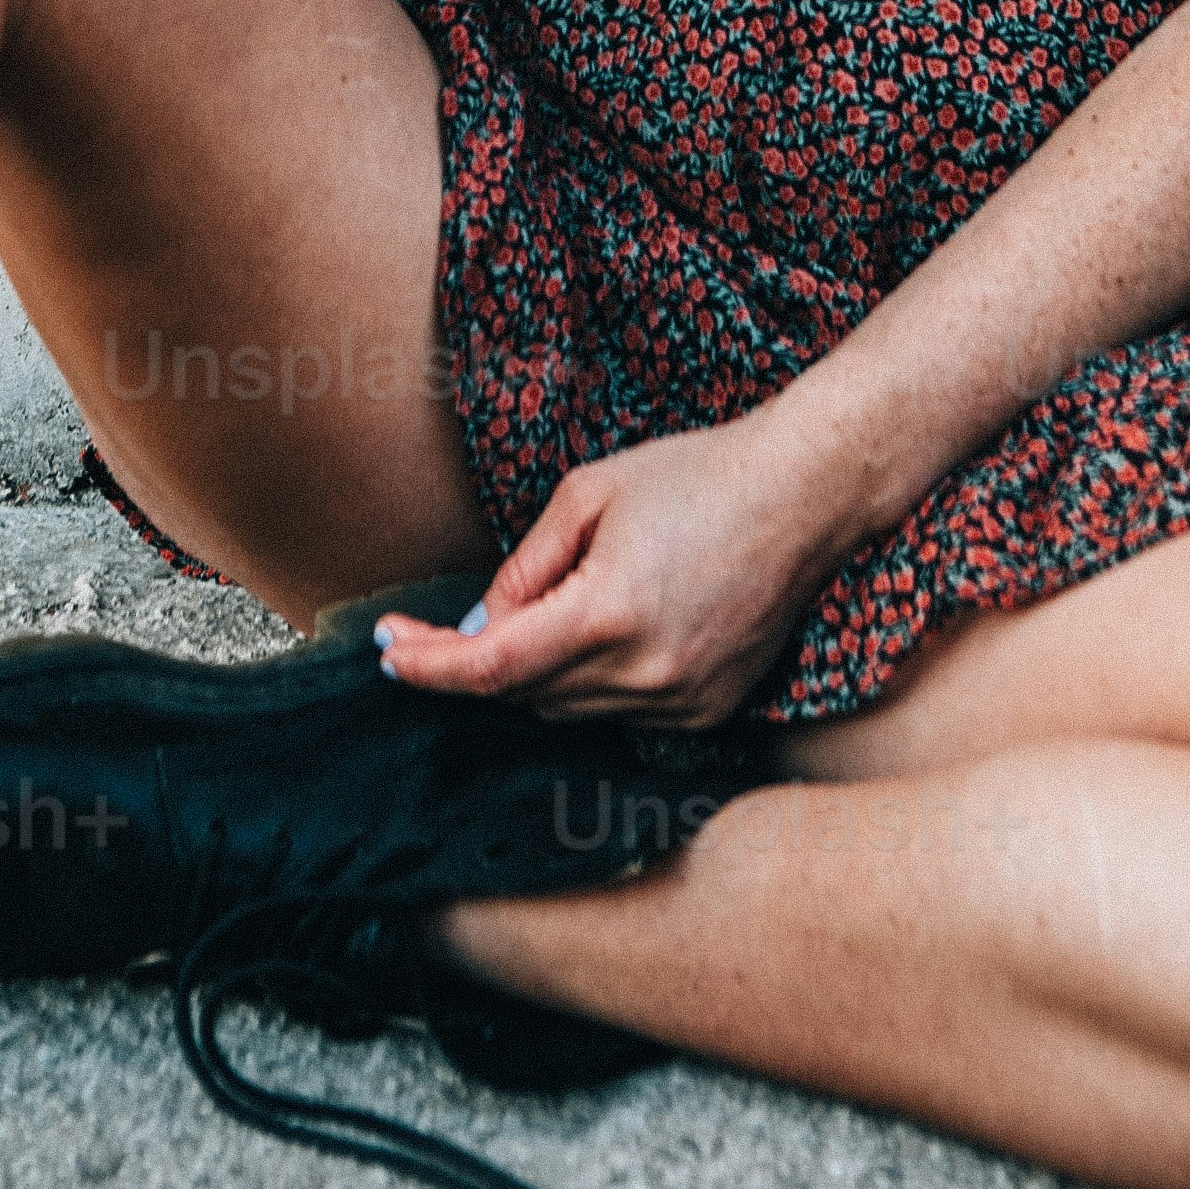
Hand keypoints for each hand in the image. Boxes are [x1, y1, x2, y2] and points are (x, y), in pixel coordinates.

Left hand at [372, 418, 832, 726]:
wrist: (803, 495)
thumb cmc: (695, 475)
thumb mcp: (588, 496)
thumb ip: (522, 570)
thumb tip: (475, 630)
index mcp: (609, 613)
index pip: (492, 666)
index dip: (430, 667)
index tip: (387, 652)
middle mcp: (647, 672)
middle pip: (524, 693)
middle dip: (474, 663)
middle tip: (434, 629)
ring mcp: (683, 702)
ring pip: (568, 711)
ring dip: (534, 674)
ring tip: (549, 608)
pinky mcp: (708, 712)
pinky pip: (620, 713)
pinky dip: (592, 684)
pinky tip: (609, 629)